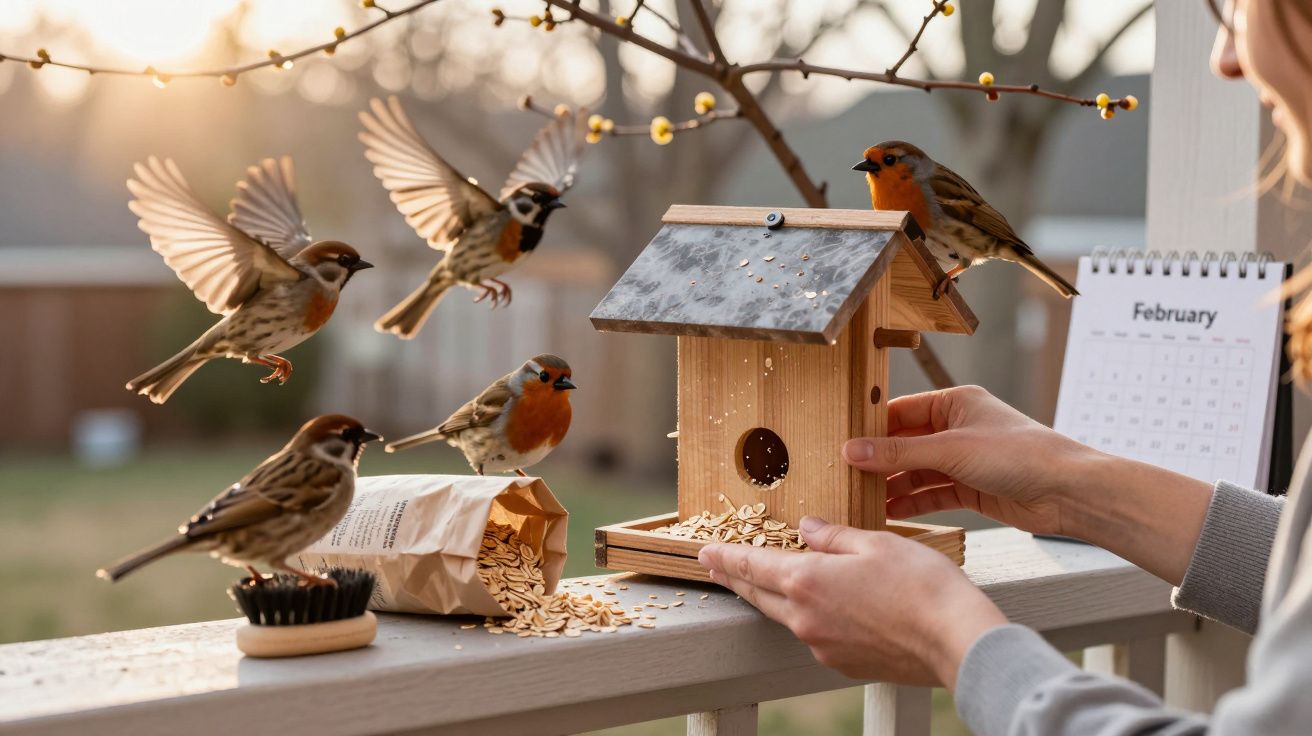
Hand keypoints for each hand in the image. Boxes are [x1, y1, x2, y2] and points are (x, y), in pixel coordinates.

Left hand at [698, 517, 1005, 688]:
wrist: (955, 640)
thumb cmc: (921, 585)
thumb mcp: (875, 542)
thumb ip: (834, 536)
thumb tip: (808, 528)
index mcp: (807, 581)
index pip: (752, 566)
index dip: (725, 557)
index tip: (703, 551)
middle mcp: (805, 617)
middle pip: (758, 595)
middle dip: (736, 578)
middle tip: (716, 565)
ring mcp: (822, 644)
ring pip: (785, 615)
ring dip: (772, 597)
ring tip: (766, 581)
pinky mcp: (842, 663)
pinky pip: (814, 633)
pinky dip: (808, 616)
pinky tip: (822, 606)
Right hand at [845, 385, 1097, 536]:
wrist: (1068, 492)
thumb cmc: (1020, 454)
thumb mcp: (952, 449)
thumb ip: (900, 452)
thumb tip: (853, 450)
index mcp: (955, 402)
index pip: (900, 411)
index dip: (871, 428)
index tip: (841, 444)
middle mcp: (957, 428)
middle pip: (905, 443)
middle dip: (877, 460)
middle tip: (844, 475)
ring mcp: (963, 459)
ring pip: (916, 471)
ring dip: (891, 485)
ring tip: (859, 497)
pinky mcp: (970, 487)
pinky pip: (931, 493)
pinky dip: (911, 502)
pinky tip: (888, 511)